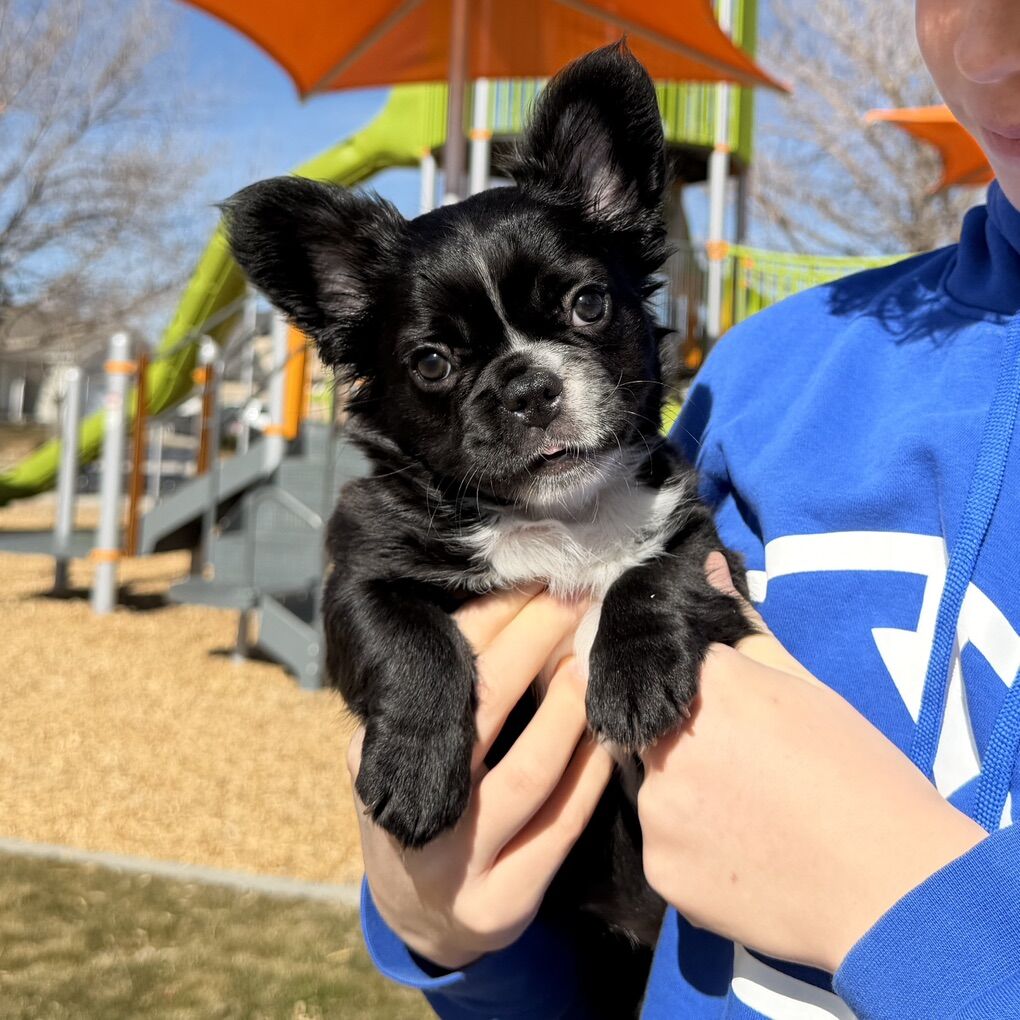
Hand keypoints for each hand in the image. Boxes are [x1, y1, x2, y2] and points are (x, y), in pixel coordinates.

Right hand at [349, 586, 613, 969]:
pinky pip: (559, 828)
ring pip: (528, 774)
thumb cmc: (428, 803)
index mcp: (375, 759)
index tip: (526, 578)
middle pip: (481, 714)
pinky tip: (608, 735)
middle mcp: (411, 812)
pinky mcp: (501, 906)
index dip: (487, 621)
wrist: (419, 913)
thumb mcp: (404, 750)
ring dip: (569, 708)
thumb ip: (440, 697)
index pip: (438, 676)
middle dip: (531, 643)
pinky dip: (589, 775)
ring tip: (593, 656)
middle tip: (571, 593)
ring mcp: (455, 867)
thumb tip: (499, 601)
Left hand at [637, 554, 985, 973]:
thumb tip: (706, 565)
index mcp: (703, 684)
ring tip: (745, 816)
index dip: (680, 687)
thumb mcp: (805, 687)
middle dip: (679, 739)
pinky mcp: (659, 868)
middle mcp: (664, 740)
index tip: (706, 708)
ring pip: (655, 790)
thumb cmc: (860, 773)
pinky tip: (739, 856)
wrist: (892, 888)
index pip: (658, 664)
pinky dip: (692, 846)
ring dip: (685, 795)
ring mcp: (657, 808)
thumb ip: (742, 627)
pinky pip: (665, 845)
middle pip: (649, 728)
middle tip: (739, 766)